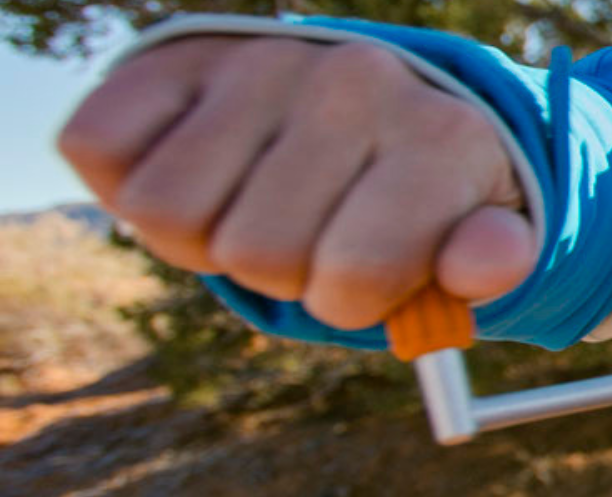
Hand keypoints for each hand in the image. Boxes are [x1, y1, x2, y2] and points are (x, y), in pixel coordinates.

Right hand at [57, 35, 536, 328]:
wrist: (374, 105)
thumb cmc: (424, 196)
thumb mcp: (478, 234)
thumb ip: (490, 259)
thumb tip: (487, 263)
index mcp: (441, 139)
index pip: (355, 274)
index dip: (349, 302)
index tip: (368, 275)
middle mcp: (354, 82)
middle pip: (254, 253)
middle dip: (278, 272)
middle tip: (309, 235)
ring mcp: (262, 61)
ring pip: (164, 211)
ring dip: (199, 237)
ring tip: (254, 204)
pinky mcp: (178, 54)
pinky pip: (96, 147)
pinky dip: (127, 181)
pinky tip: (199, 169)